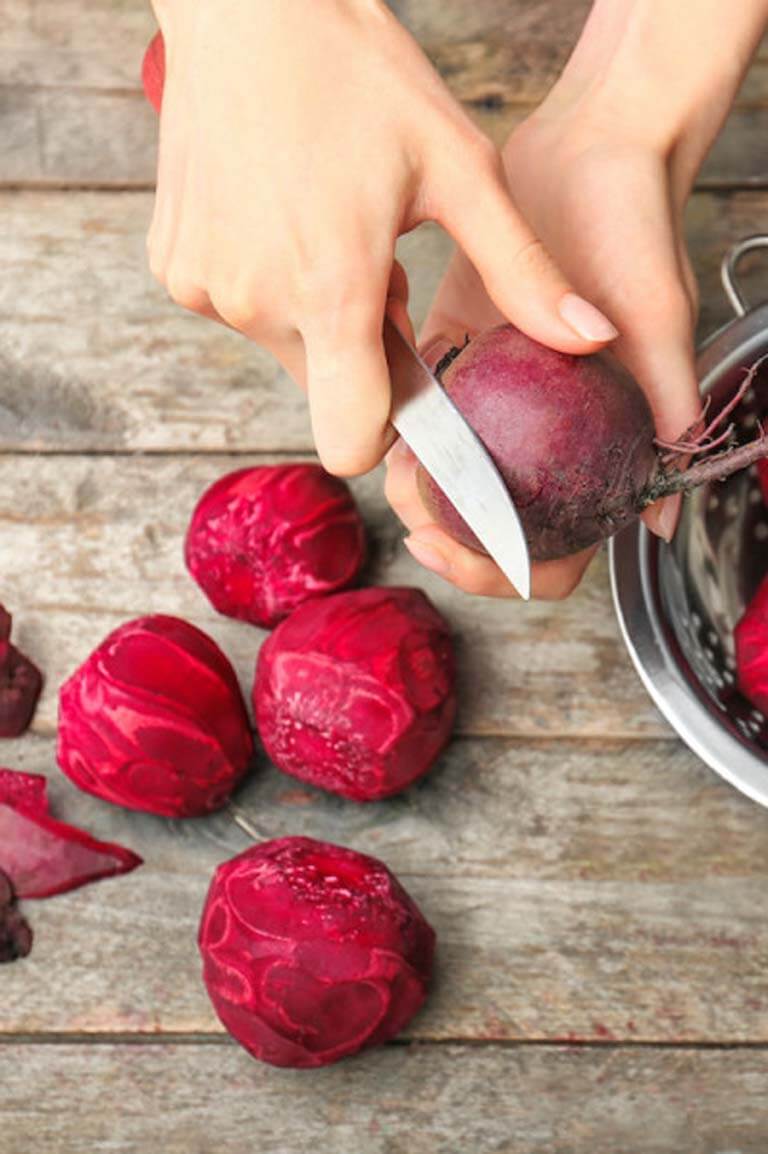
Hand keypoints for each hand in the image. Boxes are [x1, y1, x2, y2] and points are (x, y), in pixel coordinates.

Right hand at [147, 0, 616, 476]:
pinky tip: (285, 216)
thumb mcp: (460, 170)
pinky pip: (240, 309)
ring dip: (318, 313)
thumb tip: (591, 341)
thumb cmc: (359, 75)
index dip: (388, 428)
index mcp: (331, 293)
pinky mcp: (175, 268)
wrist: (248, 5)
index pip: (352, 443)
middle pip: (327, 390)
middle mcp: (257, 305)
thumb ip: (522, 272)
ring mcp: (205, 289)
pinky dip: (271, 284)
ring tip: (333, 229)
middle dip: (362, 348)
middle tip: (377, 263)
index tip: (409, 380)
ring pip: (286, 347)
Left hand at [387, 111, 698, 597]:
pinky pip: (432, 410)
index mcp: (600, 446)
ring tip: (393, 465)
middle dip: (447, 533)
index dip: (500, 568)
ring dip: (420, 486)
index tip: (448, 543)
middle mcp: (553, 435)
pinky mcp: (470, 356)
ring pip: (458, 477)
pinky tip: (386, 416)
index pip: (559, 548)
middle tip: (409, 506)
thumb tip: (659, 525)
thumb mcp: (655, 325)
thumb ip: (665, 413)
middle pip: (497, 527)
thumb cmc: (635, 232)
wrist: (594, 148)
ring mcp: (508, 402)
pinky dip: (408, 425)